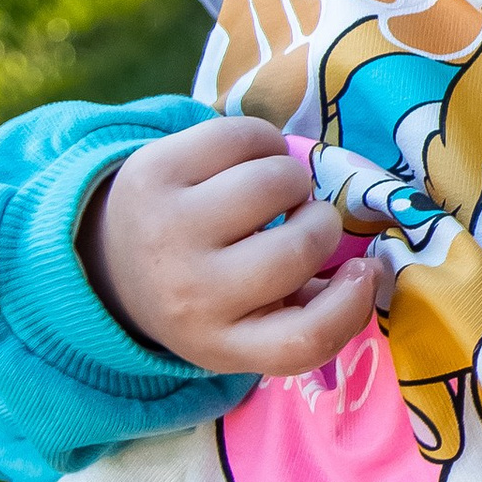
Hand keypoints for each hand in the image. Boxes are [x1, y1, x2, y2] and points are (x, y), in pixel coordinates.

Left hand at [84, 118, 376, 375]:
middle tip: (306, 219)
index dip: (351, 304)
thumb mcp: (249, 325)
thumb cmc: (209, 291)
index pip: (303, 340)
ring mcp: (167, 230)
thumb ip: (311, 309)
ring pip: (275, 183)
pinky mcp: (154, 171)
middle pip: (299, 251)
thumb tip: (367, 270)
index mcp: (220, 345)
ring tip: (277, 189)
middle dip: (321, 223)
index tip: (363, 270)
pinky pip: (242, 137)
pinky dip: (264, 141)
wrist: (114, 261)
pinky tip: (251, 160)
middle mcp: (189, 295)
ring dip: (292, 178)